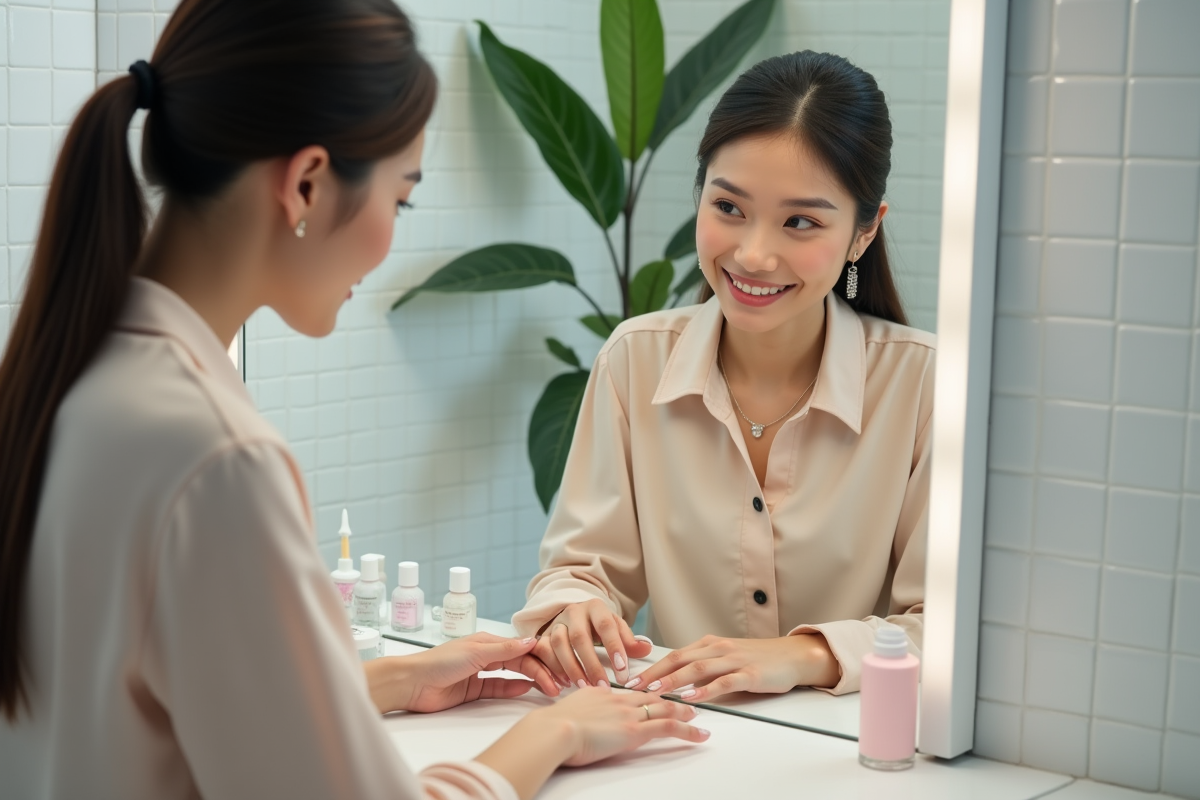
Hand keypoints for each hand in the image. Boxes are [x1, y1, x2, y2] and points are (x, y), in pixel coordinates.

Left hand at [366, 633, 560, 714]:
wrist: (412, 684)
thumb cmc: (439, 662)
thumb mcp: (475, 652)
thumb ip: (504, 649)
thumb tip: (532, 641)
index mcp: (487, 641)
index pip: (521, 647)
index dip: (541, 656)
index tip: (558, 665)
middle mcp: (486, 655)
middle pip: (520, 661)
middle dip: (541, 671)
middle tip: (558, 684)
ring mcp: (480, 672)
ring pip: (513, 675)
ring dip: (531, 680)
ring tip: (549, 689)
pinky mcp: (474, 690)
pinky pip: (499, 688)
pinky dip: (514, 689)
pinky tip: (527, 690)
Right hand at [475, 688, 709, 799]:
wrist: (554, 730)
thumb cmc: (551, 726)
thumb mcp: (564, 711)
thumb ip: (576, 710)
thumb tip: (575, 717)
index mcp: (600, 693)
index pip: (628, 692)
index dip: (644, 693)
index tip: (653, 694)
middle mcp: (618, 699)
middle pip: (649, 696)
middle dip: (668, 698)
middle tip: (683, 701)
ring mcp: (628, 713)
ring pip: (664, 708)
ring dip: (683, 712)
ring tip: (695, 716)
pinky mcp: (636, 730)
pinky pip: (669, 727)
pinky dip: (688, 730)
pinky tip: (700, 735)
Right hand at [531, 599, 653, 687]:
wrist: (575, 617)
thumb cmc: (599, 626)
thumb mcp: (616, 628)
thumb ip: (629, 640)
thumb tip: (646, 649)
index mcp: (595, 607)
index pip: (606, 625)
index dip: (613, 647)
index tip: (622, 671)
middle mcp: (573, 612)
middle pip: (580, 637)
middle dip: (591, 664)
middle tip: (602, 686)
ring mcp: (556, 623)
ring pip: (558, 643)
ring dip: (571, 667)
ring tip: (584, 686)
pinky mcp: (543, 635)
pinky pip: (543, 651)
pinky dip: (552, 668)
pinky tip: (564, 683)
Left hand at [623, 633, 838, 701]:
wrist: (792, 656)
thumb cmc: (757, 659)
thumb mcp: (725, 658)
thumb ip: (703, 666)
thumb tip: (674, 681)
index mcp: (709, 644)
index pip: (674, 655)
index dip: (651, 667)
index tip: (631, 680)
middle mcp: (718, 648)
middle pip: (679, 659)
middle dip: (654, 673)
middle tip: (633, 687)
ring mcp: (733, 660)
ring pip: (697, 668)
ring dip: (674, 680)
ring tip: (656, 691)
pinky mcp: (749, 673)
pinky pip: (724, 681)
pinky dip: (706, 689)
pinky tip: (693, 697)